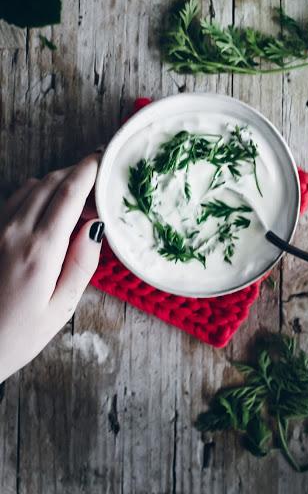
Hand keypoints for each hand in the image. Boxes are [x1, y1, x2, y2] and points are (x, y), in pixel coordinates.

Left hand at [0, 155, 103, 381]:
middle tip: (99, 183)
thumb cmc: (16, 335)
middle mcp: (15, 233)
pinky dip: (38, 191)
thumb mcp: (60, 308)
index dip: (89, 170)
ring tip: (79, 198)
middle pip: (52, 182)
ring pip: (33, 185)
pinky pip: (16, 198)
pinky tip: (51, 207)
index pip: (69, 194)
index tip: (105, 159)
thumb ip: (82, 264)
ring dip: (59, 181)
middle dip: (78, 173)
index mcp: (40, 252)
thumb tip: (96, 226)